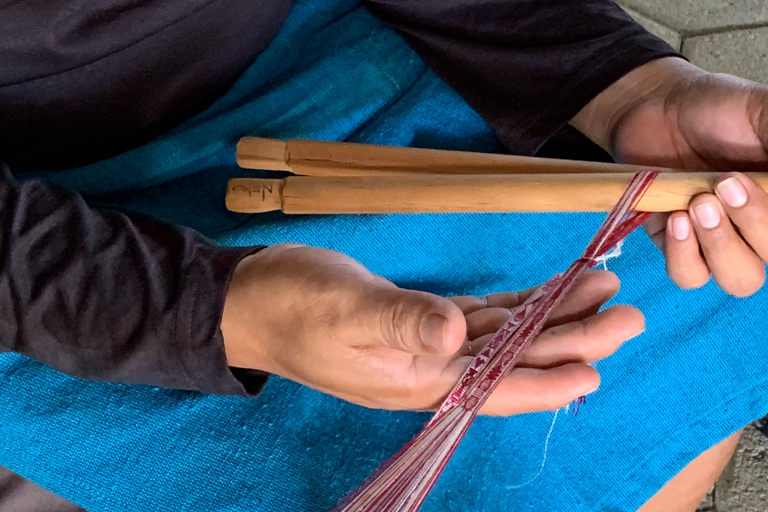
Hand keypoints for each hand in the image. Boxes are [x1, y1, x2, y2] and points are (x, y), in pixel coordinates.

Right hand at [221, 244, 643, 414]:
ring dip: (552, 316)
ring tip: (601, 290)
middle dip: (571, 340)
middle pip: (515, 360)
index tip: (598, 366)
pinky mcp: (424, 320)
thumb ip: (401, 321)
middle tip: (626, 314)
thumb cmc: (293, 306)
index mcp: (416, 379)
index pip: (496, 386)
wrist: (256, 300)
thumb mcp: (344, 310)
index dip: (548, 379)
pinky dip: (519, 304)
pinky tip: (547, 291)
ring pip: (506, 336)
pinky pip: (484, 316)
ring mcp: (429, 346)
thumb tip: (455, 334)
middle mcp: (431, 369)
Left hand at [573, 57, 767, 295]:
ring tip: (698, 204)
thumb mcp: (761, 113)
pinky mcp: (677, 245)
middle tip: (726, 184)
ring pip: (738, 279)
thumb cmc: (715, 108)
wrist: (655, 106)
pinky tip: (676, 218)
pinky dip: (684, 254)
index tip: (757, 184)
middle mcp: (758, 228)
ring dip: (721, 246)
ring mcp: (719, 241)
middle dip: (755, 226)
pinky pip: (689, 275)